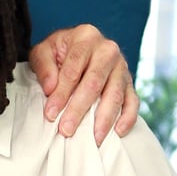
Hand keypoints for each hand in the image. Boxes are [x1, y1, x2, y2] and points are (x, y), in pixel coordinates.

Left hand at [29, 24, 139, 144]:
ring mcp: (122, 66)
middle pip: (94, 83)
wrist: (76, 46)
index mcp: (86, 37)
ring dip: (104, 119)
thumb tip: (51, 88)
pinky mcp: (129, 81)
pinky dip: (128, 117)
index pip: (73, 69)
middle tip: (67, 130)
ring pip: (115, 94)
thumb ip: (44, 66)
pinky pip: (133, 100)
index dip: (61, 93)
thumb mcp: (43, 51)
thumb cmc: (58, 52)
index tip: (50, 114)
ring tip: (93, 138)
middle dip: (79, 109)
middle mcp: (108, 49)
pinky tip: (118, 132)